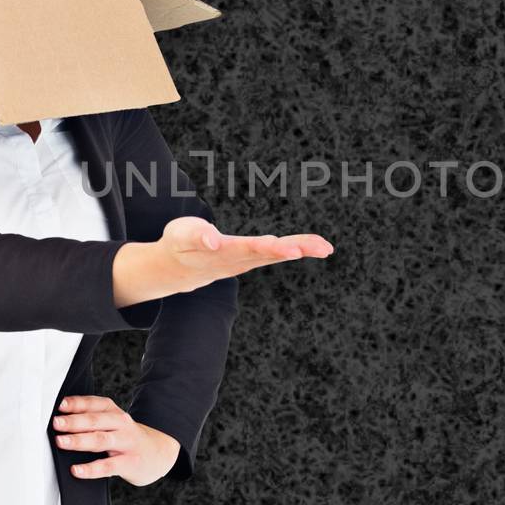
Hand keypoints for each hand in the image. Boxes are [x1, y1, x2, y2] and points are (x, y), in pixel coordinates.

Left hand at [53, 395, 182, 486]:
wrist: (160, 453)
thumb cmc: (128, 439)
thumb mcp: (115, 423)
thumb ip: (93, 420)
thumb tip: (60, 421)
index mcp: (115, 412)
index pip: (95, 404)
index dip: (77, 403)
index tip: (60, 406)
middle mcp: (121, 424)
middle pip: (96, 420)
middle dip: (74, 421)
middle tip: (56, 423)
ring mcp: (126, 443)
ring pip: (101, 440)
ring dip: (79, 440)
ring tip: (61, 442)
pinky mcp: (129, 463)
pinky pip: (108, 466)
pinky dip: (91, 469)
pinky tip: (76, 470)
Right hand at [113, 216, 333, 307]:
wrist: (177, 269)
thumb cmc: (178, 246)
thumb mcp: (180, 236)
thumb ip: (197, 236)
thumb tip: (214, 240)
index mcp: (224, 253)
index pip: (250, 249)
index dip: (270, 249)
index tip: (291, 250)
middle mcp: (240, 259)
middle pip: (271, 253)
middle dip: (296, 249)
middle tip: (321, 249)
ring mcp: (247, 260)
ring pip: (278, 253)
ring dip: (303, 249)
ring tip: (326, 248)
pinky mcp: (252, 256)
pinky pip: (278, 250)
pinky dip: (298, 247)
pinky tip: (316, 245)